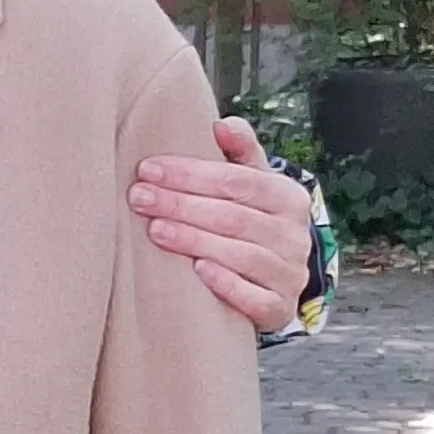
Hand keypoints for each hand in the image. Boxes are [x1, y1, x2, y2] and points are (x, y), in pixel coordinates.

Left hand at [130, 114, 318, 332]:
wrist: (276, 283)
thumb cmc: (253, 224)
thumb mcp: (253, 185)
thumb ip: (240, 153)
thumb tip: (220, 124)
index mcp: (287, 197)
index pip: (236, 181)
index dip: (191, 174)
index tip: (148, 169)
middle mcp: (294, 235)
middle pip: (233, 216)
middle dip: (181, 204)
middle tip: (139, 197)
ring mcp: (289, 274)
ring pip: (241, 254)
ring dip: (195, 240)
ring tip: (155, 230)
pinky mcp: (280, 309)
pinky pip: (254, 297)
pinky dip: (227, 283)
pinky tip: (197, 270)